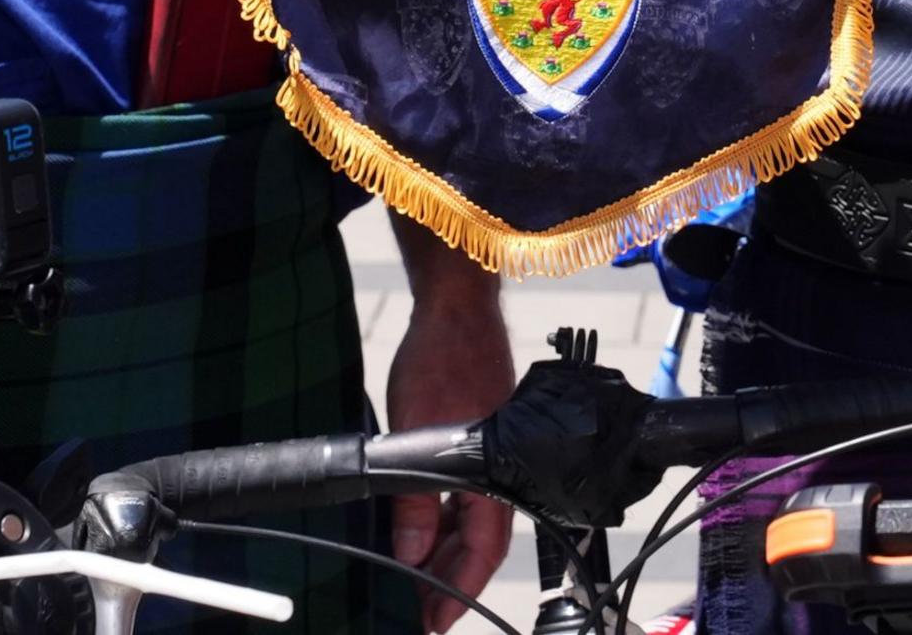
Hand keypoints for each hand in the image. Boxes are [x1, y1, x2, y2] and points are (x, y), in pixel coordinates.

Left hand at [381, 257, 513, 628]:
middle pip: (481, 542)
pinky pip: (467, 496)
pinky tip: (423, 530)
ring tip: (416, 579)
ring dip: (446, 551)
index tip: (435, 621)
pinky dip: (446, 519)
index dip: (458, 591)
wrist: (454, 307)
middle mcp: (501, 469)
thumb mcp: (415, 432)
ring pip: (473, 521)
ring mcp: (492, 454)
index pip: (483, 550)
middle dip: (451, 580)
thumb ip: (414, 497)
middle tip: (421, 612)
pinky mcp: (481, 440)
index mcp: (494, 472)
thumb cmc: (440, 358)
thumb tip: (410, 553)